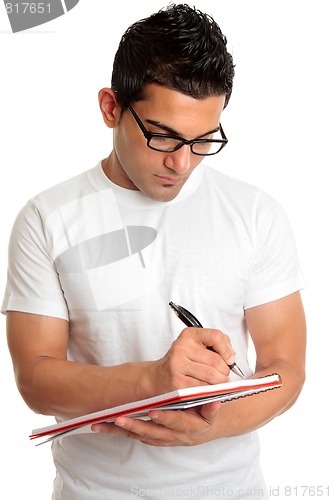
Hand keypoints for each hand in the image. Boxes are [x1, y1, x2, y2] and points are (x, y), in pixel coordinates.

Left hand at [92, 401, 221, 445]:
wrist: (203, 428)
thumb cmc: (206, 415)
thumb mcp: (213, 411)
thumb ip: (211, 407)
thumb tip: (214, 401)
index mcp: (189, 428)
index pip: (176, 423)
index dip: (165, 418)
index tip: (154, 412)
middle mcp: (173, 436)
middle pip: (151, 433)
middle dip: (134, 426)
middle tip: (119, 419)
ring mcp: (161, 438)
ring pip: (139, 436)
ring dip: (120, 431)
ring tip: (102, 424)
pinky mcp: (153, 438)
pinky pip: (135, 436)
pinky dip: (120, 432)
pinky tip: (106, 425)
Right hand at [147, 327, 234, 395]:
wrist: (157, 376)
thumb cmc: (181, 361)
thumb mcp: (196, 346)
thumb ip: (216, 345)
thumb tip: (231, 356)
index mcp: (189, 335)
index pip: (216, 336)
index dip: (227, 349)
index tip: (229, 359)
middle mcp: (182, 347)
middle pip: (216, 360)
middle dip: (225, 371)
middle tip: (224, 375)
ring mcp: (178, 364)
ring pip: (211, 375)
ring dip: (220, 382)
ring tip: (219, 383)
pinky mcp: (177, 382)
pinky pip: (202, 387)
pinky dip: (211, 391)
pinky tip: (210, 390)